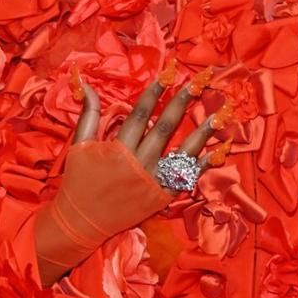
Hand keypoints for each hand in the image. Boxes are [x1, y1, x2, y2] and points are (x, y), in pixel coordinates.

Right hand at [72, 63, 219, 183]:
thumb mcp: (79, 145)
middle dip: (181, 102)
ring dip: (202, 133)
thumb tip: (85, 83)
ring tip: (218, 115)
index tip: (167, 74)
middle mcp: (140, 164)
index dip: (154, 93)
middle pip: (165, 128)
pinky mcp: (162, 197)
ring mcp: (154, 182)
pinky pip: (187, 178)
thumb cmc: (79, 181)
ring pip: (183, 153)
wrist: (82, 222)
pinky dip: (203, 165)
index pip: (140, 114)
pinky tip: (218, 150)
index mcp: (119, 149)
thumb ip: (89, 114)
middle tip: (197, 82)